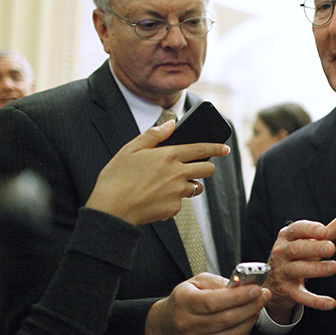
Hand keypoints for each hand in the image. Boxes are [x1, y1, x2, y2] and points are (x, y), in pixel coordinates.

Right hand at [86, 120, 229, 225]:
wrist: (110, 210)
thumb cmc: (116, 178)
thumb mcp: (130, 149)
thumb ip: (153, 135)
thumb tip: (171, 124)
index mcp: (168, 156)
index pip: (201, 149)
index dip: (216, 148)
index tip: (225, 148)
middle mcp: (177, 174)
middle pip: (207, 170)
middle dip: (205, 168)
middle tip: (194, 168)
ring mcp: (177, 193)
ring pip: (196, 188)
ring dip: (189, 185)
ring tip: (169, 184)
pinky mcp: (174, 209)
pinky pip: (181, 203)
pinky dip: (173, 200)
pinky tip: (155, 198)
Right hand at [143, 273, 270, 334]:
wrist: (164, 327)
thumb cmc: (183, 300)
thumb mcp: (195, 283)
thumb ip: (218, 282)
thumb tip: (242, 285)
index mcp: (184, 303)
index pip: (214, 302)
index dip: (239, 296)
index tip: (256, 289)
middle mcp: (186, 325)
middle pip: (225, 319)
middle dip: (250, 307)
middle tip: (263, 296)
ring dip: (249, 321)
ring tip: (258, 308)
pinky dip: (243, 334)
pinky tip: (248, 322)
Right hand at [263, 210, 335, 323]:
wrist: (275, 280)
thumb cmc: (298, 254)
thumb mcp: (313, 240)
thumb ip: (334, 227)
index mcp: (288, 236)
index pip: (297, 229)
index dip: (310, 229)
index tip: (324, 231)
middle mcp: (283, 252)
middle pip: (297, 249)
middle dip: (314, 248)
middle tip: (331, 248)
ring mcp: (283, 272)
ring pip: (298, 269)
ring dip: (316, 269)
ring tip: (333, 267)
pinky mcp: (288, 290)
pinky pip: (301, 296)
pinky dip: (315, 301)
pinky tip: (331, 303)